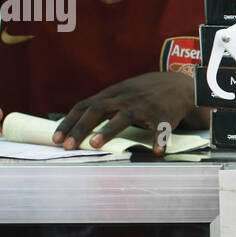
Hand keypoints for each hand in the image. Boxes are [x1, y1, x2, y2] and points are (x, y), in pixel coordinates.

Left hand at [53, 71, 194, 154]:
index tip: (57, 138)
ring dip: (109, 130)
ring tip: (95, 144)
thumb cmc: (143, 93)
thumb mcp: (120, 92)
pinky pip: (161, 129)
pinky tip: (156, 152)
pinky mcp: (164, 116)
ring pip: (125, 116)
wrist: (178, 85)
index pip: (85, 105)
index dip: (70, 122)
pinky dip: (159, 140)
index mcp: (113, 94)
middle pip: (99, 109)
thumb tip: (65, 119)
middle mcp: (126, 98)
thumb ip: (99, 105)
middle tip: (69, 145)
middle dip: (81, 127)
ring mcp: (145, 107)